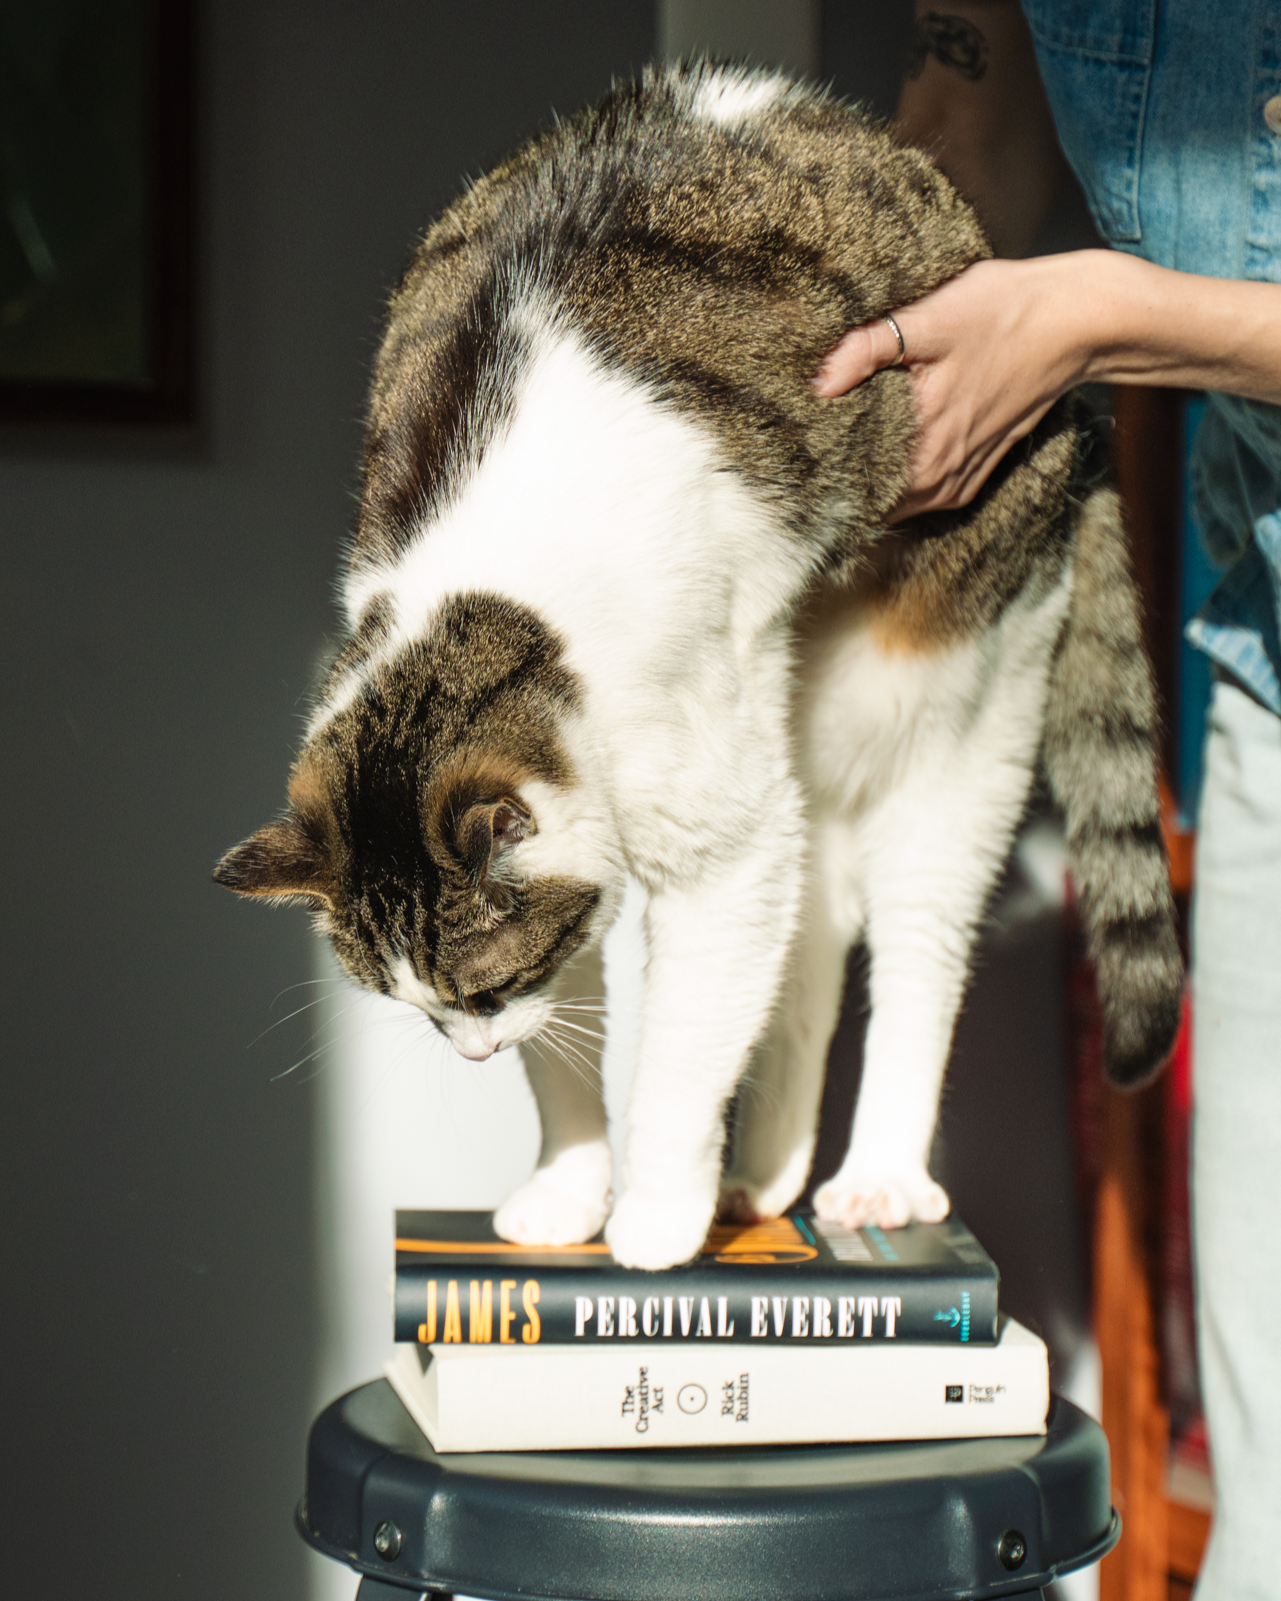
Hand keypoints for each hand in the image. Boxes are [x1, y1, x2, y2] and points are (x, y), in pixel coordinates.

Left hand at [812, 256, 1089, 519]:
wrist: (1077, 321)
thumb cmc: (1005, 312)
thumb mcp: (929, 317)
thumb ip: (867, 348)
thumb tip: (817, 381)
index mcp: (924, 450)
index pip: (852, 494)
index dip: (818, 482)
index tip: (793, 461)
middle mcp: (941, 479)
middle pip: (868, 504)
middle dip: (836, 483)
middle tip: (803, 454)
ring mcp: (961, 480)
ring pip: (895, 504)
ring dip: (867, 484)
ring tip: (834, 451)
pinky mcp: (976, 471)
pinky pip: (923, 495)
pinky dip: (898, 482)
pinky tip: (880, 451)